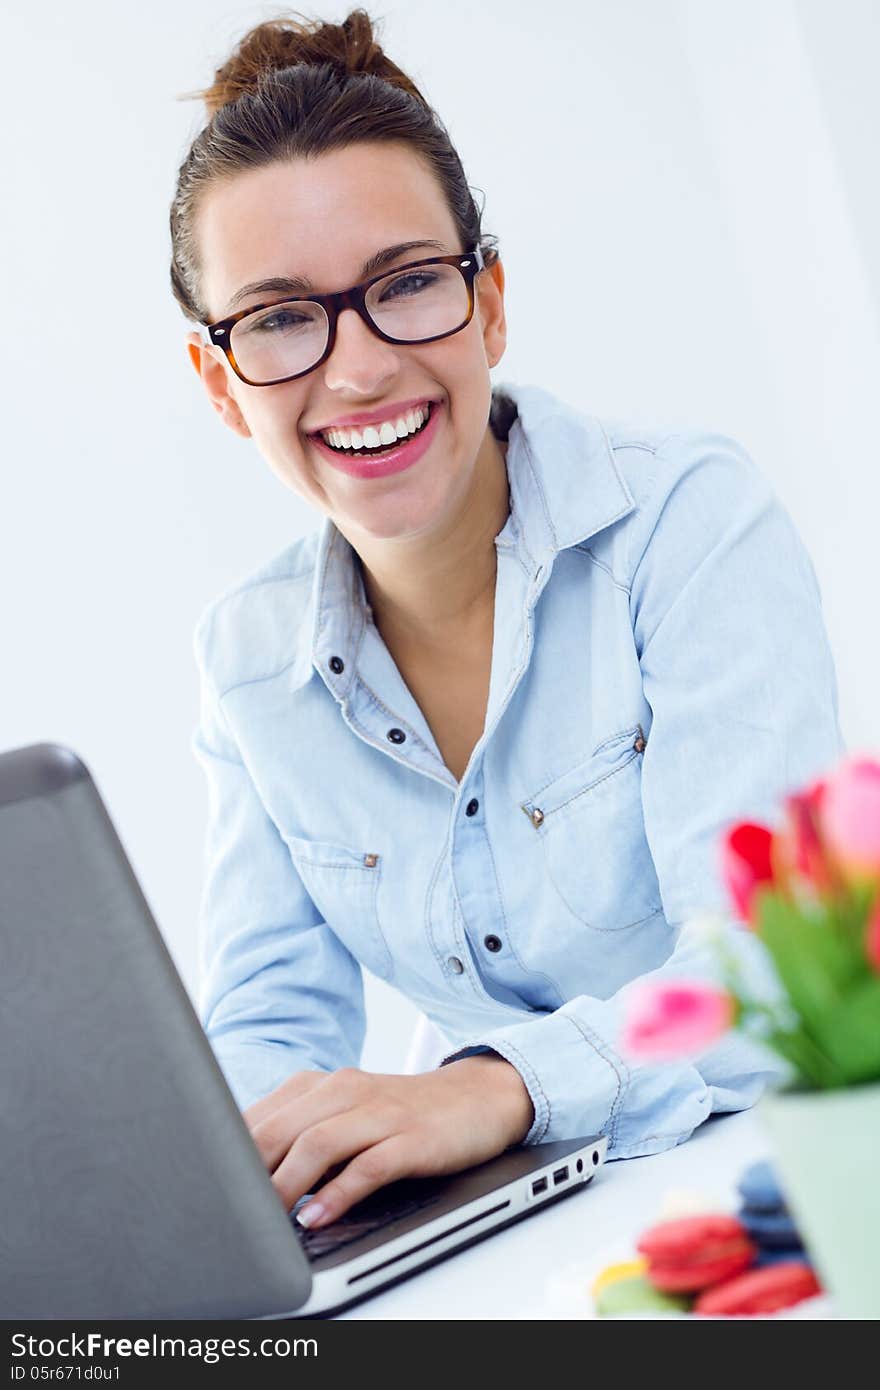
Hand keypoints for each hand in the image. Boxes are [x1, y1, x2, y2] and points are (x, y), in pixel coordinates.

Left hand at [242, 1054, 534, 1227]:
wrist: (475, 1096)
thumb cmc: (400, 1115)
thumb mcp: (343, 1115)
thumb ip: (298, 1136)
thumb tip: (244, 1179)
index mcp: (317, 1086)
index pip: (257, 1118)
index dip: (227, 1156)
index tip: (208, 1188)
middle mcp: (343, 1091)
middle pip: (279, 1130)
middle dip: (248, 1174)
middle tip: (230, 1211)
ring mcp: (378, 1113)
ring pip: (317, 1145)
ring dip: (286, 1185)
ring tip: (268, 1219)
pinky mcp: (410, 1139)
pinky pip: (367, 1165)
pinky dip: (338, 1193)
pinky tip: (318, 1216)